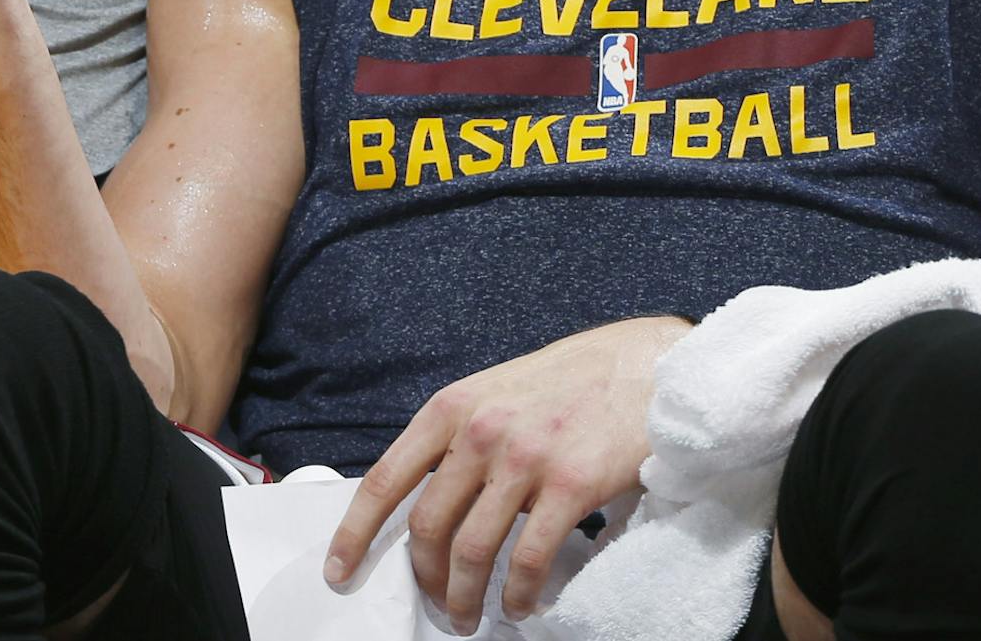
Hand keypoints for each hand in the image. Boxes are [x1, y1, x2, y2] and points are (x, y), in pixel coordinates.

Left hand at [324, 315, 688, 630]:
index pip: (385, 480)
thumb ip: (456, 439)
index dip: (355, 533)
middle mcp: (478, 432)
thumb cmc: (566, 382)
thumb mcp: (492, 393)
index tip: (340, 571)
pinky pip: (528, 559)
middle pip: (426, 526)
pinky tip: (521, 604)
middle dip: (424, 578)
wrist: (641, 366)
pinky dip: (519, 593)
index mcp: (450, 408)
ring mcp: (523, 458)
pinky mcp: (569, 485)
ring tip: (469, 617)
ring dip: (465, 597)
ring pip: (471, 550)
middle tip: (435, 603)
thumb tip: (425, 502)